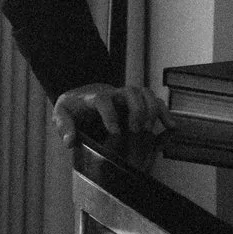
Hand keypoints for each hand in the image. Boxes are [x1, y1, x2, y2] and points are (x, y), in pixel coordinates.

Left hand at [50, 82, 168, 147]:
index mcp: (94, 97)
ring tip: (150, 129)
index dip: (110, 114)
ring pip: (145, 93)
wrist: (82, 97)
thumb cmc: (74, 107)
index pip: (103, 99)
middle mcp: (114, 94)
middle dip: (137, 109)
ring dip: (152, 109)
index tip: (115, 131)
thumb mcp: (61, 114)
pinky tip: (171, 126)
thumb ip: (64, 126)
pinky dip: (165, 113)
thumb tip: (70, 142)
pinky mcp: (138, 103)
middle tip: (136, 129)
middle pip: (131, 91)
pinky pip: (156, 102)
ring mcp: (128, 97)